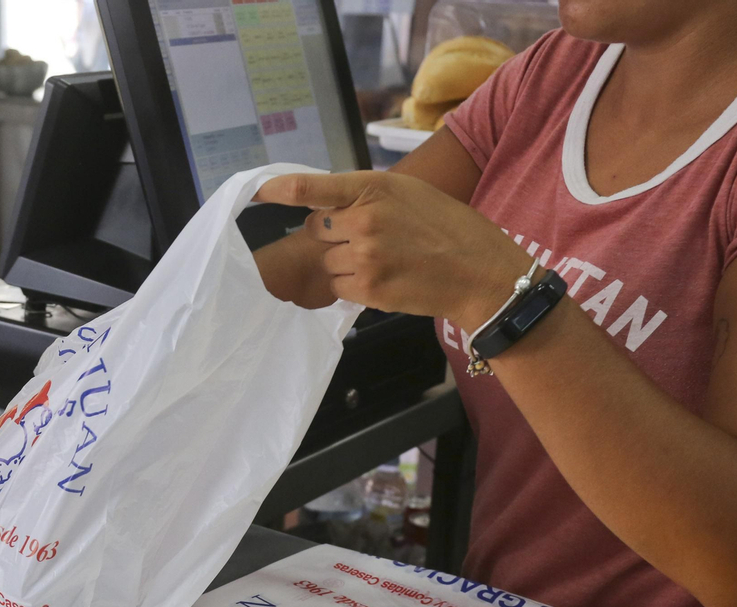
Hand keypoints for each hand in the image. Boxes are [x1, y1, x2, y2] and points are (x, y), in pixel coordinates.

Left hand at [254, 170, 534, 329]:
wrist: (480, 273)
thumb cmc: (448, 229)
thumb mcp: (409, 194)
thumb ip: (367, 196)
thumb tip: (327, 208)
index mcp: (375, 187)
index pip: (313, 187)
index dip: (280, 189)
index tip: (256, 191)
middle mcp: (365, 219)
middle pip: (316, 228)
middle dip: (332, 234)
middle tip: (368, 238)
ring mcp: (365, 256)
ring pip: (327, 260)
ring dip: (345, 262)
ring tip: (385, 260)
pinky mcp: (368, 288)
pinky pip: (338, 286)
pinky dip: (353, 285)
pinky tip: (385, 278)